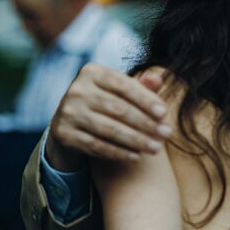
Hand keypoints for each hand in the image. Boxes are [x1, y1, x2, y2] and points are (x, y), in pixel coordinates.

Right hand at [45, 65, 170, 169]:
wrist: (71, 120)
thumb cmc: (106, 100)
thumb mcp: (121, 90)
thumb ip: (141, 86)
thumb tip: (159, 80)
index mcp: (92, 72)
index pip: (124, 86)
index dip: (146, 100)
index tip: (165, 113)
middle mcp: (76, 90)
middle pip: (118, 109)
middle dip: (146, 123)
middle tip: (166, 134)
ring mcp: (67, 112)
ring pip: (109, 129)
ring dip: (137, 141)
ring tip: (156, 148)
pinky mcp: (63, 133)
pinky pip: (96, 145)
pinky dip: (119, 152)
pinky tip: (137, 157)